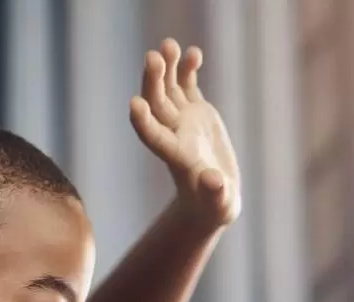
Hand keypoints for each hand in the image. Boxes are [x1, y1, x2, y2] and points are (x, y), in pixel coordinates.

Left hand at [130, 39, 241, 232]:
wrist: (213, 196)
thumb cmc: (215, 205)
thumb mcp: (219, 203)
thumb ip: (216, 193)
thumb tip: (215, 181)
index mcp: (176, 156)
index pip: (153, 138)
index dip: (143, 122)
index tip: (134, 105)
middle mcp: (174, 134)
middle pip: (157, 105)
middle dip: (153, 82)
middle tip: (152, 57)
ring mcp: (183, 121)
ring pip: (169, 89)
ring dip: (167, 68)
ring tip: (169, 45)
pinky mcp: (196, 112)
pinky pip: (187, 86)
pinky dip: (187, 69)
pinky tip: (193, 53)